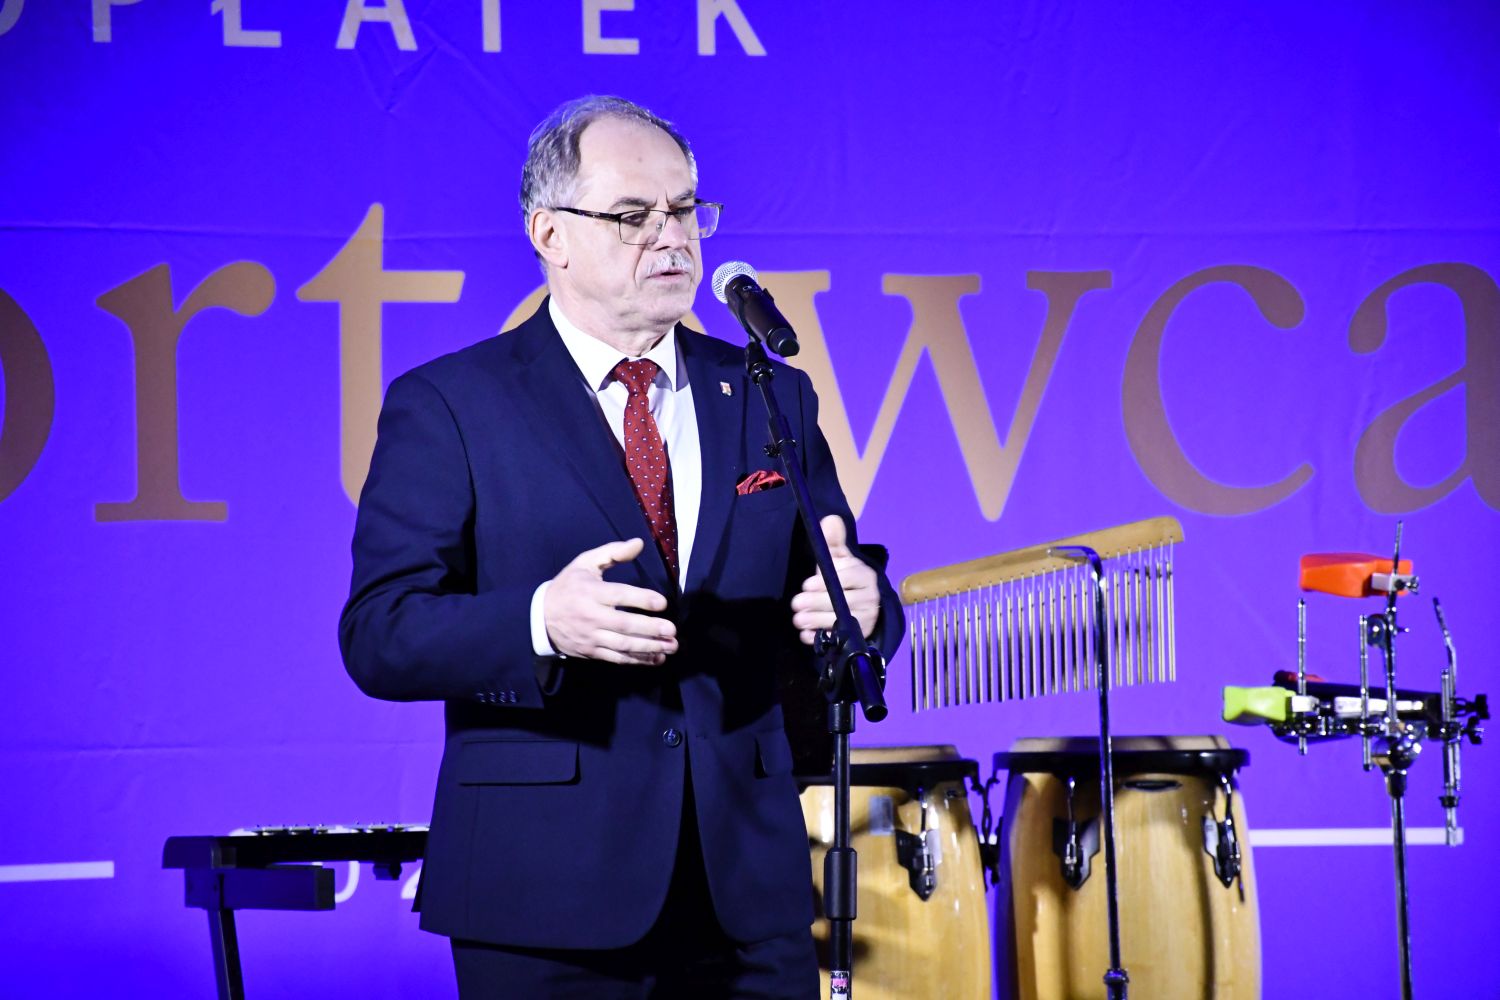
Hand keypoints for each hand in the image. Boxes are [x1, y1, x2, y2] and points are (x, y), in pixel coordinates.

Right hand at [544, 538, 677, 664]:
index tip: (662, 602)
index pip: (619, 595)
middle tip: (671, 630)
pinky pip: (617, 658)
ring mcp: (591, 637)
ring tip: (671, 646)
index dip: (641, 599)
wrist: (539, 618)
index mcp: (590, 591)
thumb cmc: (568, 586)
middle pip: (624, 624)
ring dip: (649, 647)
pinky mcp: (591, 652)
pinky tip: (657, 658)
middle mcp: (591, 616)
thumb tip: (639, 543)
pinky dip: (637, 660)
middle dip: (650, 628)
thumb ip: (613, 552)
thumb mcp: (585, 563)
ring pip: (623, 645)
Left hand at [790, 515, 879, 645]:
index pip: (846, 578)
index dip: (824, 582)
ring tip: (798, 619)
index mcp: (865, 575)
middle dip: (815, 602)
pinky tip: (807, 634)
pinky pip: (838, 639)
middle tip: (796, 603)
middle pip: (841, 601)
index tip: (807, 584)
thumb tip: (830, 519)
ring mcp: (866, 618)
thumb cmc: (845, 579)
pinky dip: (820, 638)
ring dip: (814, 620)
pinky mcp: (859, 635)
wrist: (863, 607)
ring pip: (838, 621)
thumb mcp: (840, 560)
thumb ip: (833, 542)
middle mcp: (870, 597)